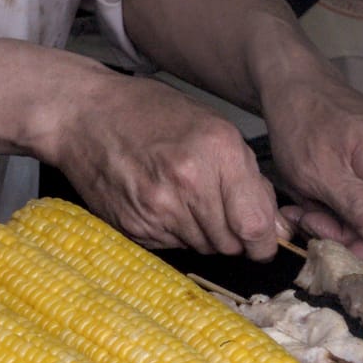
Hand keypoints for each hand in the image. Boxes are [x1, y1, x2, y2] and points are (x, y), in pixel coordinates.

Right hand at [37, 69, 283, 257]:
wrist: (85, 115)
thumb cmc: (151, 115)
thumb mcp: (214, 128)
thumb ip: (250, 179)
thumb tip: (277, 228)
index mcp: (219, 151)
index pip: (256, 226)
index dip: (264, 242)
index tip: (262, 241)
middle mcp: (190, 182)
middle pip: (230, 244)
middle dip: (232, 235)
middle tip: (214, 207)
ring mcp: (159, 208)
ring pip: (203, 248)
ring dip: (202, 233)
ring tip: (183, 198)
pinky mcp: (134, 226)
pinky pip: (172, 246)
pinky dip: (173, 232)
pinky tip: (160, 201)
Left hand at [261, 66, 362, 261]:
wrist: (296, 88)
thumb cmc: (302, 123)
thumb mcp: (320, 174)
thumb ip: (359, 208)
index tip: (331, 239)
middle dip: (349, 229)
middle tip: (309, 218)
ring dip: (344, 218)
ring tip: (312, 201)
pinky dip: (348, 202)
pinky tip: (323, 193)